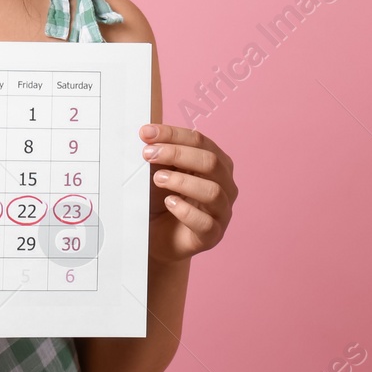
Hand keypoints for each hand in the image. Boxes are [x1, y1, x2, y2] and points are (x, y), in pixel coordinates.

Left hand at [140, 123, 235, 262]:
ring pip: (213, 191)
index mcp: (216, 163)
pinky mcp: (213, 235)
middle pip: (211, 162)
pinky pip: (206, 223)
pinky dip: (185, 211)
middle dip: (177, 154)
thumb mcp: (159, 173)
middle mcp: (225, 185)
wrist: (157, 238)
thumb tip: (148, 134)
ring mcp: (222, 211)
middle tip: (149, 155)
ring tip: (158, 179)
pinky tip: (168, 203)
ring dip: (182, 181)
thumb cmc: (161, 201)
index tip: (146, 133)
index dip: (173, 135)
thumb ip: (159, 155)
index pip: (200, 141)